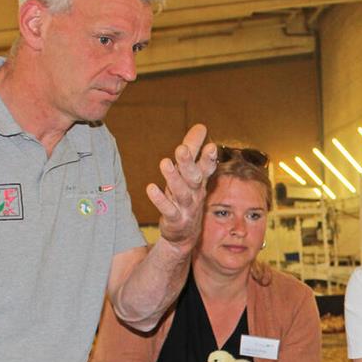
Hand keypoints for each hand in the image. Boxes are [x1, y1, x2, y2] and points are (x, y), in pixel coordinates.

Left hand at [149, 124, 216, 251]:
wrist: (185, 235)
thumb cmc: (187, 197)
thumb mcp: (191, 173)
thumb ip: (194, 149)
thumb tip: (201, 126)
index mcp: (199, 181)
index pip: (207, 168)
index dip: (209, 158)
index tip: (211, 146)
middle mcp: (195, 193)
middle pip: (193, 177)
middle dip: (188, 163)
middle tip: (181, 149)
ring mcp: (186, 208)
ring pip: (181, 192)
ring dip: (173, 178)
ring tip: (165, 163)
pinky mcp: (175, 220)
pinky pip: (168, 210)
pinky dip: (160, 200)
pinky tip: (151, 188)